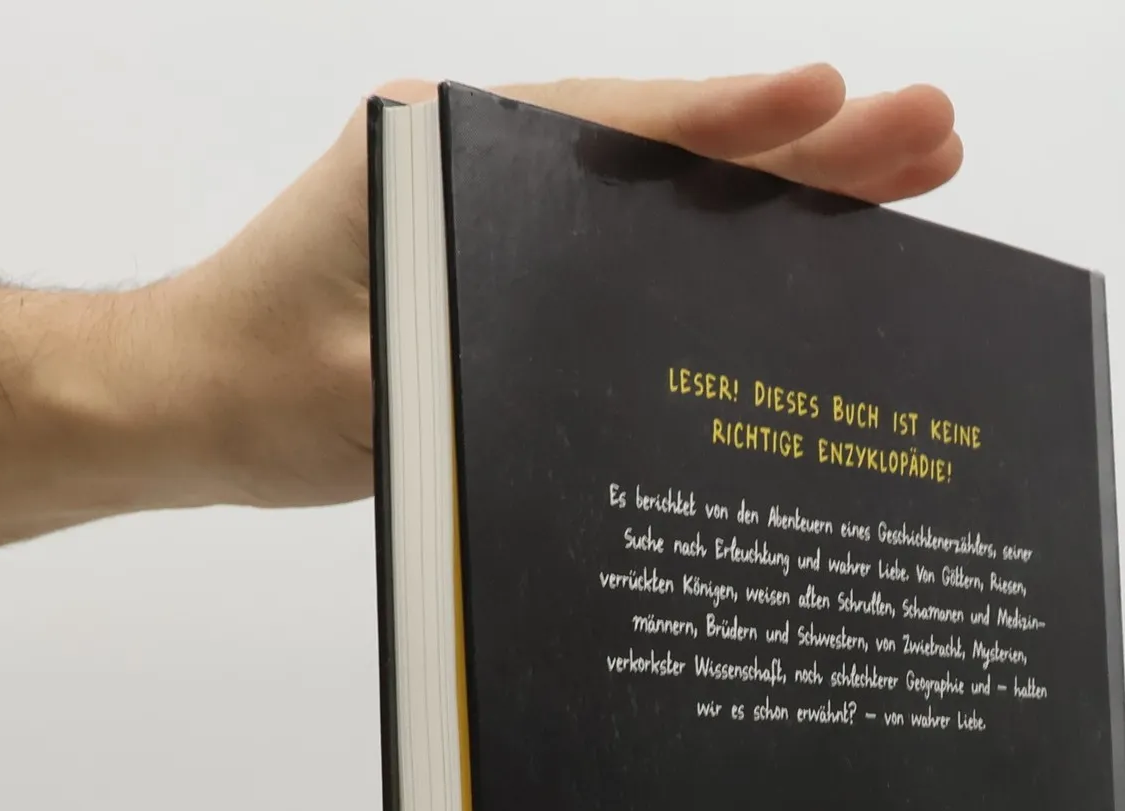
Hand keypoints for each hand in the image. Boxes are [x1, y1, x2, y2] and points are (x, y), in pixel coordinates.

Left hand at [135, 68, 961, 511]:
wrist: (192, 400)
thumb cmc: (255, 383)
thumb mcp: (360, 372)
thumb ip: (460, 344)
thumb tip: (589, 348)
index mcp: (447, 156)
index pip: (615, 128)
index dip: (733, 120)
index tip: (833, 97)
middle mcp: (490, 162)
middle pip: (672, 147)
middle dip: (808, 143)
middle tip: (932, 135)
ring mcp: (514, 215)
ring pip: (674, 193)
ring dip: (790, 189)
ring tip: (911, 179)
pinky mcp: (523, 271)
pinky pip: (645, 246)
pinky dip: (730, 243)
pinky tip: (807, 253)